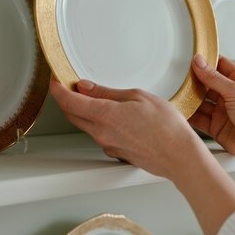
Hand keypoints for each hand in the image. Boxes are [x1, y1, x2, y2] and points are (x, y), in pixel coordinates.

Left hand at [50, 78, 204, 179]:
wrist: (179, 155)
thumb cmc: (166, 127)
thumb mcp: (138, 97)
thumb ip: (108, 93)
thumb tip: (86, 87)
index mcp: (104, 115)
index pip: (67, 101)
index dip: (57, 88)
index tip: (56, 79)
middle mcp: (100, 133)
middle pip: (72, 114)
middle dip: (67, 99)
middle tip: (72, 85)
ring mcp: (107, 145)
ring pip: (86, 125)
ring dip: (84, 111)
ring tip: (98, 98)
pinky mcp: (116, 153)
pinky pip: (101, 135)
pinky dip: (100, 123)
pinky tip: (117, 117)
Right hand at [189, 55, 234, 164]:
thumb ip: (215, 78)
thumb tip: (200, 62)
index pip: (220, 65)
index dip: (206, 61)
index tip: (190, 56)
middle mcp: (231, 95)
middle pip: (208, 83)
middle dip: (194, 80)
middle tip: (178, 75)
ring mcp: (223, 111)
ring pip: (201, 101)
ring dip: (190, 98)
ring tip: (176, 91)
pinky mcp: (216, 126)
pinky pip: (199, 118)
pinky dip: (190, 114)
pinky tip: (181, 109)